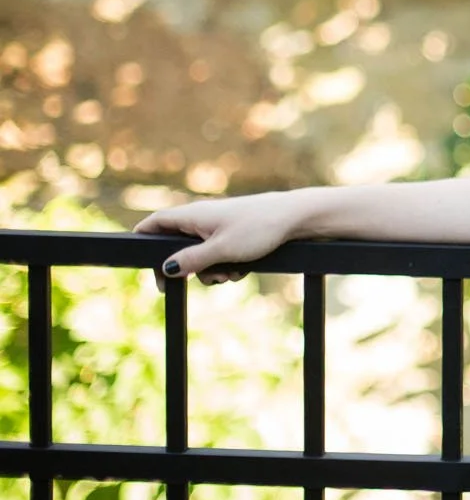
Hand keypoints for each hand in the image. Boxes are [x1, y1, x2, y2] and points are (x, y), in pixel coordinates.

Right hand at [135, 191, 309, 285]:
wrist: (297, 218)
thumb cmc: (259, 228)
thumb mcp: (221, 250)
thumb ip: (191, 260)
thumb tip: (165, 269)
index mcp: (192, 215)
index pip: (155, 223)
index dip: (143, 241)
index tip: (142, 263)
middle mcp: (202, 218)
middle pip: (177, 246)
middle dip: (185, 267)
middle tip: (186, 284)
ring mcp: (219, 226)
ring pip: (201, 254)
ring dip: (210, 270)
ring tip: (228, 274)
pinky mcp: (235, 234)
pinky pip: (220, 254)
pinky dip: (226, 265)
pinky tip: (241, 270)